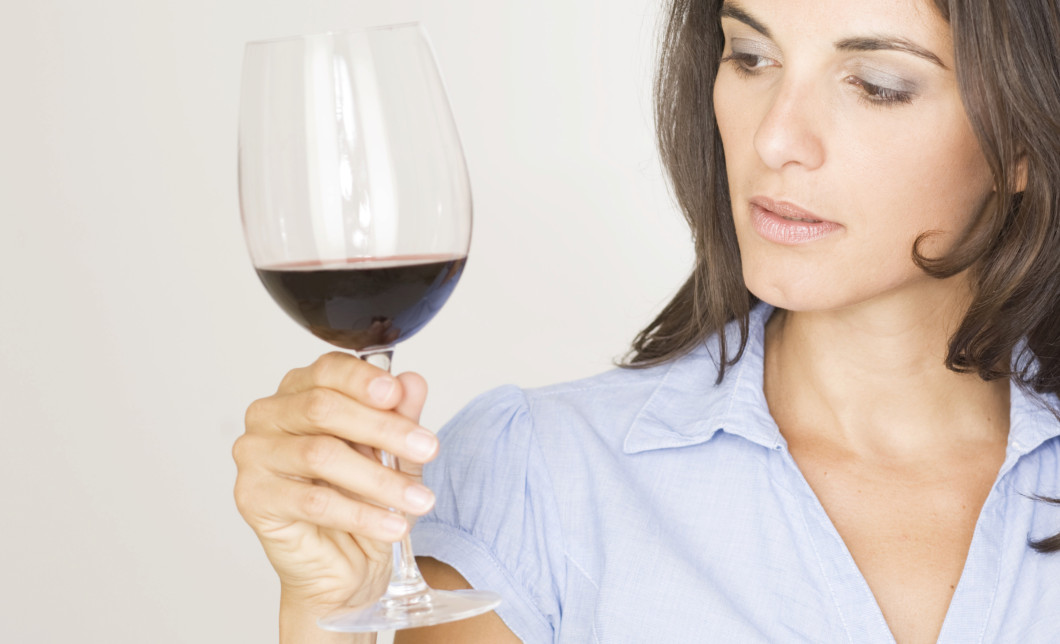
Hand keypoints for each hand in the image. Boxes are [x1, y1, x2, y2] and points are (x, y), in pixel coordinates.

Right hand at [232, 352, 438, 615]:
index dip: (364, 380)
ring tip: (420, 499)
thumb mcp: (392, 453)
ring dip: (379, 479)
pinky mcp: (253, 498)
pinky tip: (393, 525)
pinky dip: (361, 515)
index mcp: (299, 391)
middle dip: (383, 428)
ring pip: (321, 455)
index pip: (328, 370)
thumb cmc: (362, 499)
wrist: (343, 566)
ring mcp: (254, 456)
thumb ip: (398, 415)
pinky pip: (314, 502)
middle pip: (323, 408)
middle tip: (427, 449)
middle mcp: (269, 416)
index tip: (398, 395)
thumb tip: (412, 382)